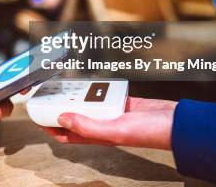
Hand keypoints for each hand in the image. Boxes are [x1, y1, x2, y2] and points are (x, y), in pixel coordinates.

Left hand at [42, 97, 176, 149]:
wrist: (178, 122)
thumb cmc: (151, 132)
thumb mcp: (115, 130)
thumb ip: (88, 126)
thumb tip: (62, 118)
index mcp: (98, 136)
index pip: (67, 134)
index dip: (50, 126)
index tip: (37, 113)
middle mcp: (103, 125)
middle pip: (75, 116)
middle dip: (60, 106)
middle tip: (48, 92)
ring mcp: (112, 112)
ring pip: (88, 103)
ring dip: (77, 95)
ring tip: (65, 84)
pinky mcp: (123, 101)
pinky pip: (104, 94)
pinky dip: (96, 87)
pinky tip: (91, 80)